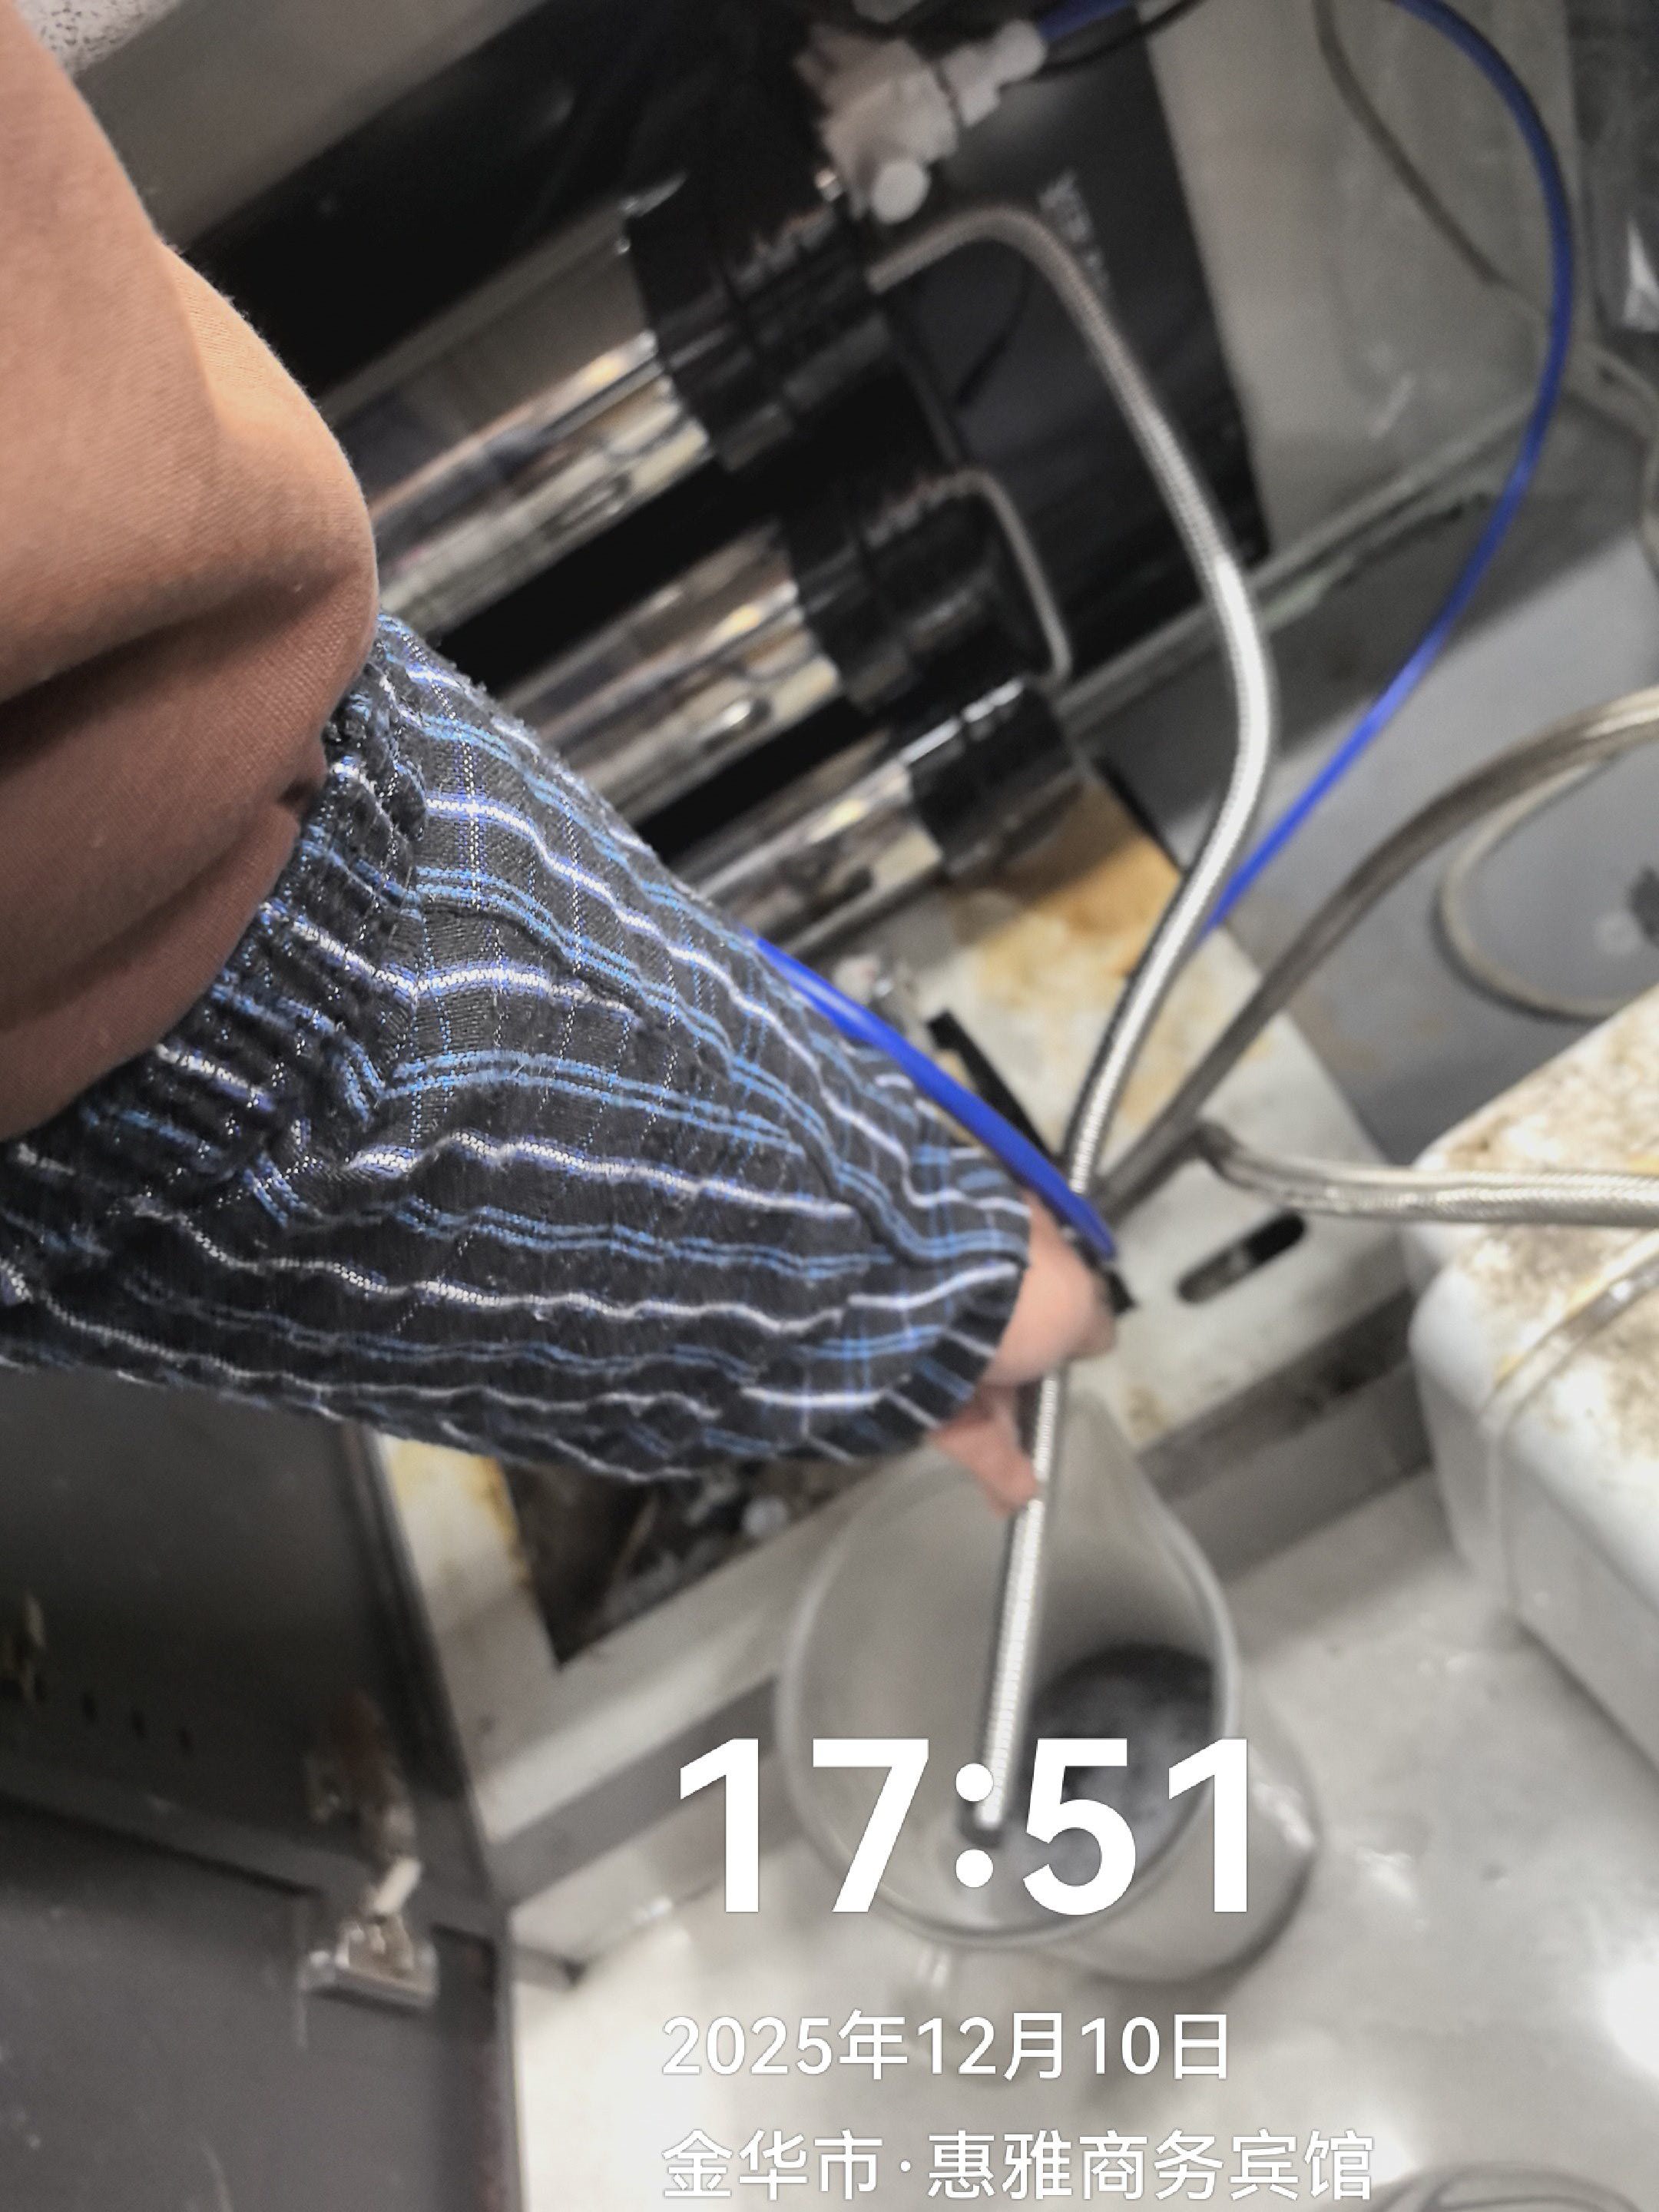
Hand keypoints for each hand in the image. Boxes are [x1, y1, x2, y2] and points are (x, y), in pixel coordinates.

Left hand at [932, 1199, 1114, 1513]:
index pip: (1035, 1276)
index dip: (1056, 1317)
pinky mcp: (900, 1373)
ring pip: (975, 1384)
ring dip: (1007, 1434)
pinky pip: (949, 1418)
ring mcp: (927, 1323)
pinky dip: (984, 1456)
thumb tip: (1092, 1340)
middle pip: (1005, 1337)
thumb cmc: (1017, 1284)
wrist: (921, 1292)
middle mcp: (962, 1273)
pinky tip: (1014, 1494)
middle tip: (1045, 1422)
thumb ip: (1090, 1323)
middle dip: (1025, 1387)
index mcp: (1002, 1238)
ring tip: (1032, 1483)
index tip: (1070, 1354)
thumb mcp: (1078, 1298)